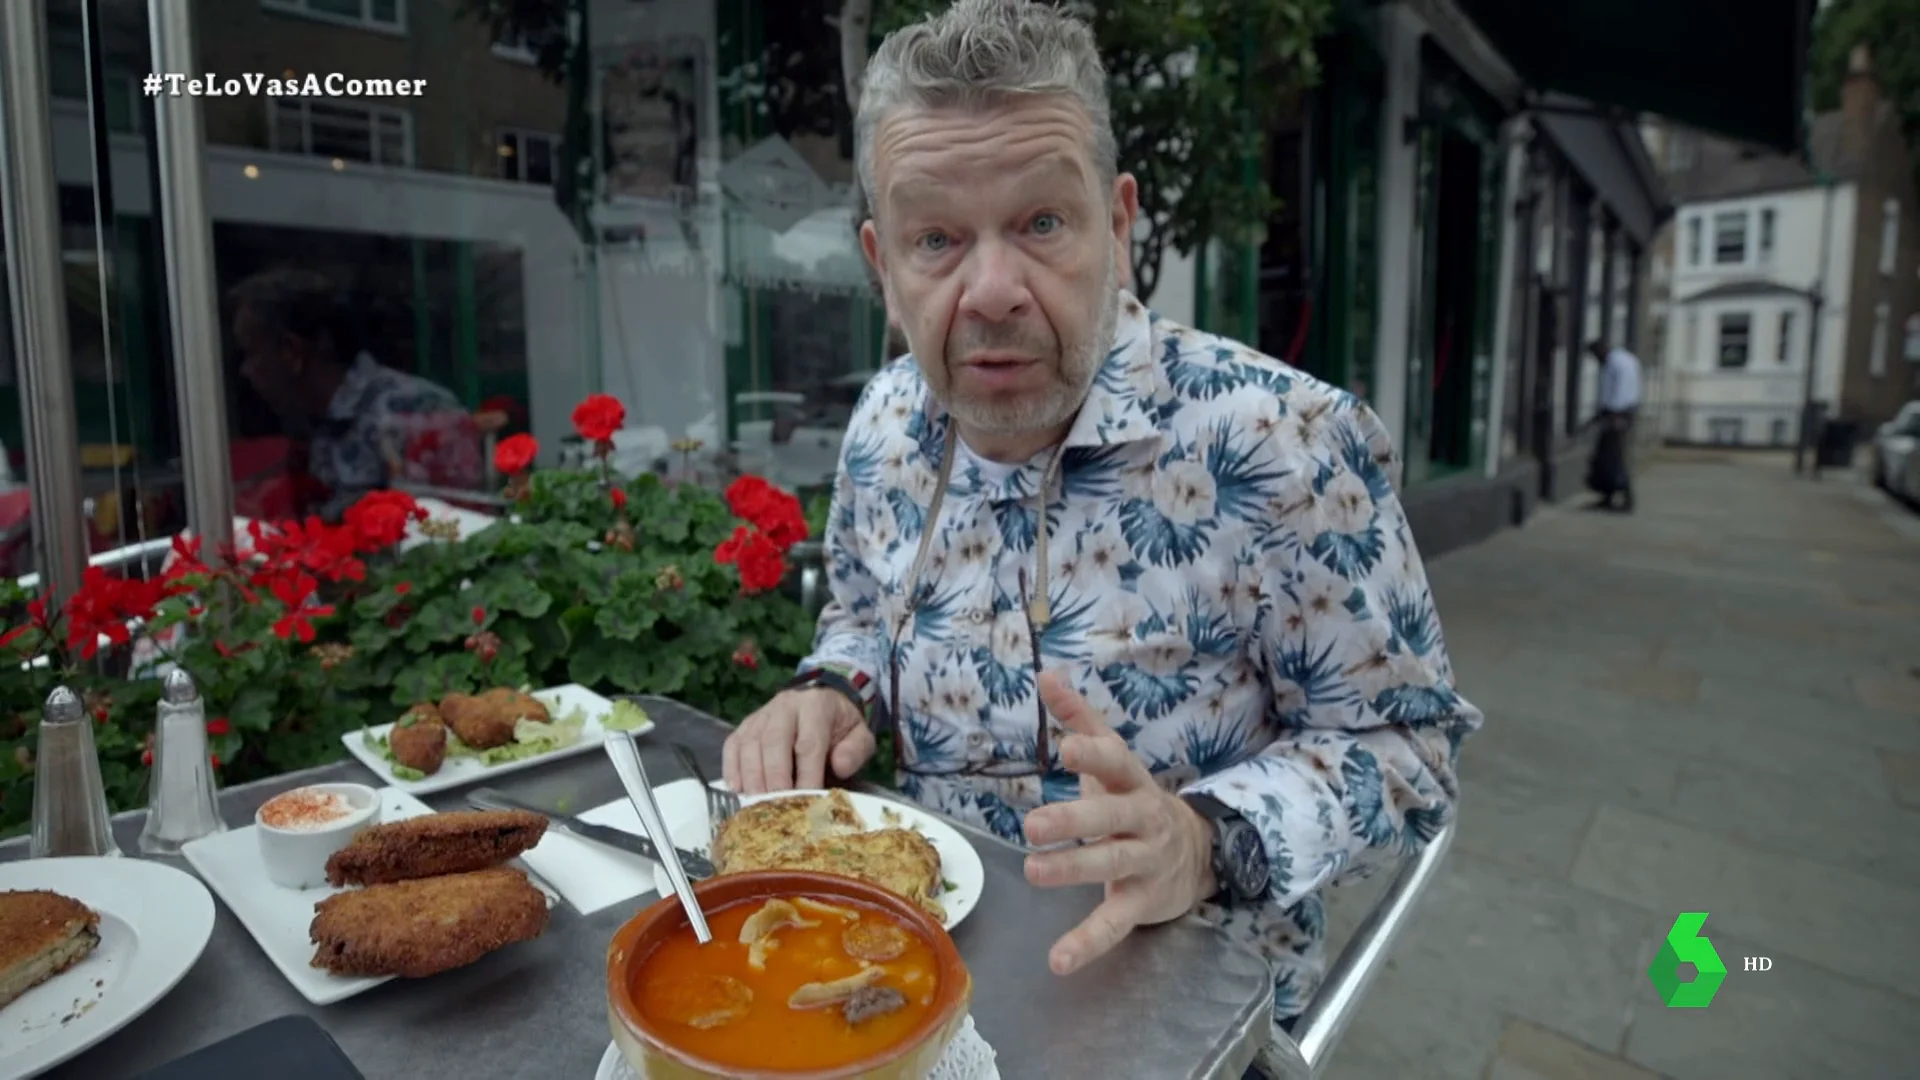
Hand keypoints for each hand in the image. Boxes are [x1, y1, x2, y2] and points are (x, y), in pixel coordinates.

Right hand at [723, 687, 874, 793]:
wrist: (822, 697)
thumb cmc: (839, 724)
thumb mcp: (859, 734)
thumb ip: (855, 750)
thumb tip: (839, 767)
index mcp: (816, 706)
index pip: (808, 743)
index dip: (806, 775)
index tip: (807, 801)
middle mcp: (784, 706)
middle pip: (773, 742)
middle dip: (774, 778)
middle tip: (776, 807)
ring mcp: (761, 715)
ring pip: (749, 744)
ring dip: (752, 777)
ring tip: (756, 805)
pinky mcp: (745, 725)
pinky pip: (732, 745)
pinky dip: (732, 769)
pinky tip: (737, 790)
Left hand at [1020, 671, 1216, 975]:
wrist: (1199, 853)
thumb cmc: (1136, 801)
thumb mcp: (1114, 760)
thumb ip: (1080, 720)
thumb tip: (1045, 674)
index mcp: (1132, 781)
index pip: (1115, 762)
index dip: (1091, 755)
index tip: (1064, 747)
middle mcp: (1143, 819)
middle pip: (1111, 817)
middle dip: (1074, 820)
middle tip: (1033, 825)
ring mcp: (1146, 862)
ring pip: (1113, 865)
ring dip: (1074, 869)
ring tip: (1034, 871)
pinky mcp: (1142, 902)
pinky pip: (1115, 922)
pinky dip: (1087, 942)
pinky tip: (1058, 959)